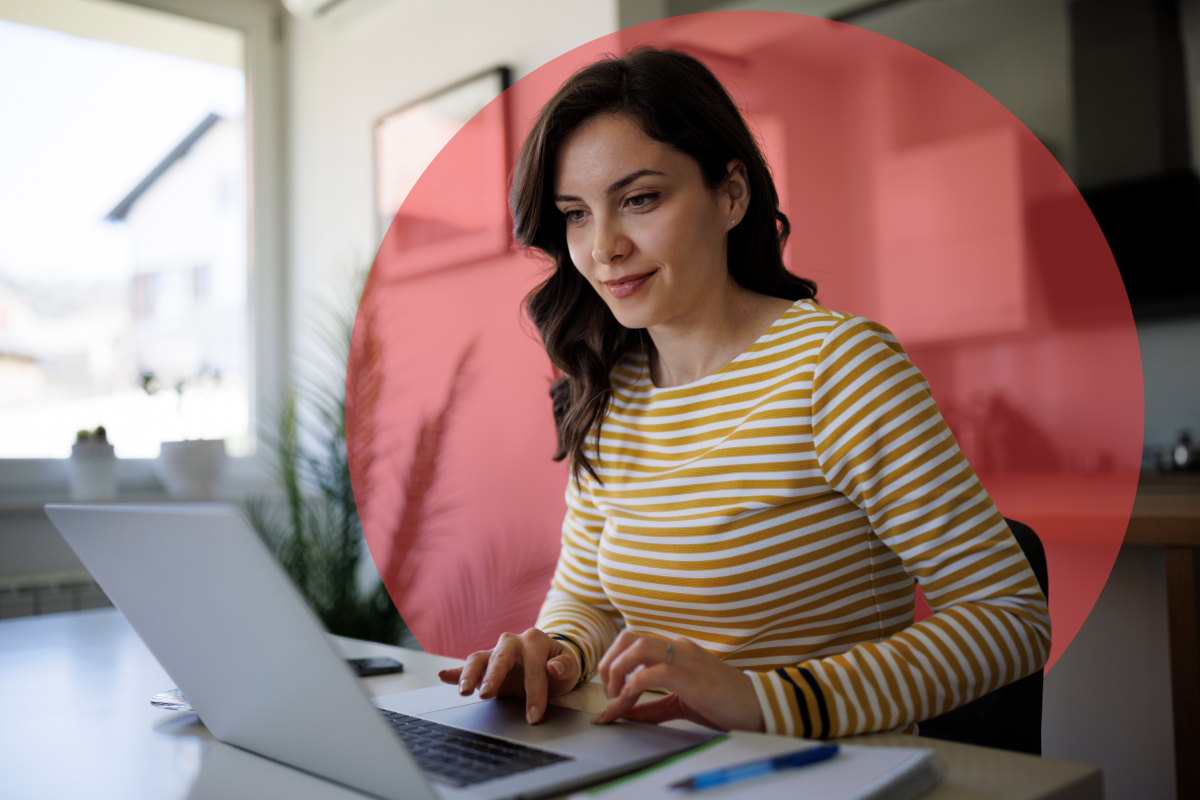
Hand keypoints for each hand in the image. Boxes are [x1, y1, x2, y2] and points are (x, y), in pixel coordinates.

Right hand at [437, 628, 581, 724]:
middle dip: (493, 676)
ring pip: (479, 659)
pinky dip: (455, 672)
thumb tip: (553, 666)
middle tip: (487, 694)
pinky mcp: (485, 664)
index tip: (534, 716)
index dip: (535, 694)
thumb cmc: (558, 665)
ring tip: (465, 691)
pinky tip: (444, 677)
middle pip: (500, 658)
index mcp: (535, 641)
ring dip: (470, 674)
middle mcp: (512, 642)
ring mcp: (496, 652)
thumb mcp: (570, 666)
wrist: (547, 661)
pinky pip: (467, 666)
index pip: (534, 669)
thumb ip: (566, 666)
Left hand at [592, 632, 763, 732]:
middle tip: (608, 692)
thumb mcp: (680, 703)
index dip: (614, 665)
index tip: (609, 696)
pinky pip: (652, 672)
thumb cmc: (725, 703)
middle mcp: (678, 647)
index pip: (633, 643)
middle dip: (609, 663)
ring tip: (616, 696)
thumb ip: (652, 707)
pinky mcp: (689, 675)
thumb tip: (624, 712)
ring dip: (617, 671)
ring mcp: (684, 658)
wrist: (758, 707)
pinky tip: (631, 700)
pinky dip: (634, 685)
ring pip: (636, 647)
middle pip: (629, 638)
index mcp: (676, 650)